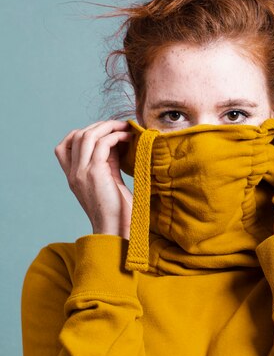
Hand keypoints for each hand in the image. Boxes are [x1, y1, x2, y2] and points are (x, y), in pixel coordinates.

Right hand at [54, 120, 133, 238]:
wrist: (116, 230)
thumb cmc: (118, 211)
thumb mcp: (108, 182)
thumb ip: (107, 163)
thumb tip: (115, 142)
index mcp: (73, 177)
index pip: (64, 146)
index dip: (82, 134)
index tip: (104, 133)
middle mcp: (73, 173)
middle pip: (77, 135)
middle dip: (99, 126)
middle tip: (119, 125)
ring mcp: (81, 172)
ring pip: (87, 135)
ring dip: (108, 127)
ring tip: (125, 127)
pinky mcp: (94, 172)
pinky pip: (102, 143)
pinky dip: (115, 136)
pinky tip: (128, 137)